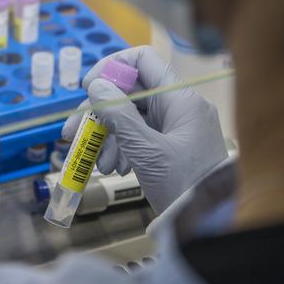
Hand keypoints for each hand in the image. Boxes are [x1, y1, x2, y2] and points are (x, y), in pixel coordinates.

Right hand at [62, 46, 227, 213]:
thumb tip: (96, 86)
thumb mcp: (146, 150)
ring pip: (131, 117)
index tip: (88, 87)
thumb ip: (119, 115)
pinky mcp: (170, 145)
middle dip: (100, 113)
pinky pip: (139, 135)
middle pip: (130, 93)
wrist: (210, 223)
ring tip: (99, 164)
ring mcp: (174, 126)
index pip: (143, 60)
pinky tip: (114, 168)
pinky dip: (122, 148)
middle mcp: (178, 106)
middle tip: (72, 132)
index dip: (112, 67)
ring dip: (108, 137)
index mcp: (179, 98)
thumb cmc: (183, 184)